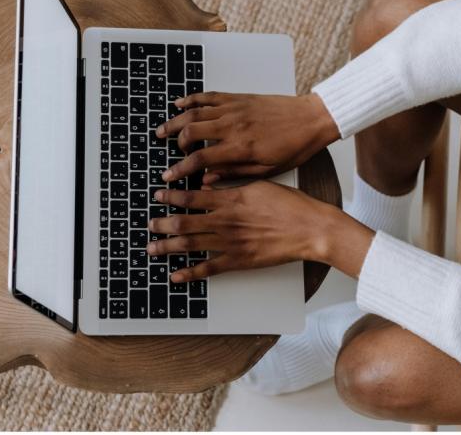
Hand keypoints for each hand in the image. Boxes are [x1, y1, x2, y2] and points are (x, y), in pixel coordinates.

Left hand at [147, 181, 373, 281]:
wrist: (310, 229)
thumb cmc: (290, 205)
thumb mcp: (259, 185)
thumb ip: (231, 186)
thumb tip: (208, 185)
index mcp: (230, 200)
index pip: (191, 197)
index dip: (171, 197)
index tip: (158, 196)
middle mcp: (225, 221)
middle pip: (184, 222)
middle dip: (162, 224)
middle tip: (149, 224)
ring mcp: (231, 243)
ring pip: (191, 245)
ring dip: (168, 247)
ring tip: (152, 248)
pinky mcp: (239, 261)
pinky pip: (208, 268)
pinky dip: (190, 273)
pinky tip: (176, 275)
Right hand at [156, 92, 339, 182]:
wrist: (311, 119)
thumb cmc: (294, 147)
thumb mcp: (266, 170)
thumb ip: (234, 174)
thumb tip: (208, 180)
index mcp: (240, 148)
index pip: (200, 160)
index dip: (180, 169)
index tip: (169, 176)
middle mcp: (233, 126)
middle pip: (190, 132)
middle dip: (173, 143)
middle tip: (165, 150)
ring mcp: (234, 109)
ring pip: (194, 112)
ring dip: (175, 121)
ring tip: (163, 129)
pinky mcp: (238, 98)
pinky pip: (208, 96)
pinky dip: (191, 99)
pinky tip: (180, 104)